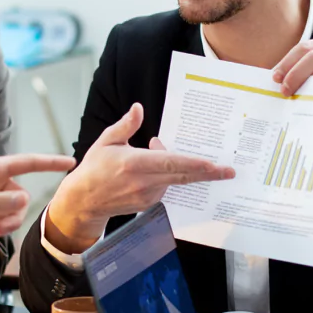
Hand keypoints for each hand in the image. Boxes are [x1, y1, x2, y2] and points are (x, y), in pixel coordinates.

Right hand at [46, 103, 235, 253]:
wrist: (83, 201)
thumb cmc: (95, 168)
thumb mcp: (106, 141)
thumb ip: (125, 125)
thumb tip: (138, 108)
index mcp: (134, 164)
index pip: (171, 163)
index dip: (195, 164)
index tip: (214, 164)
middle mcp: (144, 182)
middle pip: (183, 176)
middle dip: (209, 174)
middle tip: (229, 171)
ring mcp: (147, 196)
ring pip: (174, 180)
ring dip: (179, 168)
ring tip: (159, 151)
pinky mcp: (148, 204)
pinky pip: (166, 187)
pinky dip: (169, 177)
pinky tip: (159, 168)